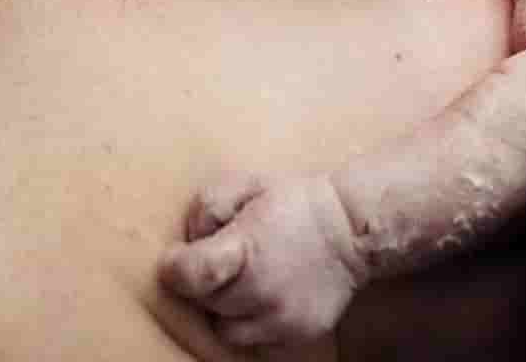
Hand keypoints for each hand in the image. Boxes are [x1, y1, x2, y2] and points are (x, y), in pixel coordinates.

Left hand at [158, 170, 364, 348]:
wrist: (349, 227)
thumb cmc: (293, 200)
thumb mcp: (246, 183)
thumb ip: (208, 207)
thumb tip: (189, 242)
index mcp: (247, 248)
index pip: (193, 274)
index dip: (175, 267)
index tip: (176, 258)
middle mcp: (262, 290)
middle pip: (205, 303)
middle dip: (203, 284)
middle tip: (217, 261)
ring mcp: (281, 319)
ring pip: (226, 331)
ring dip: (225, 308)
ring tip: (241, 281)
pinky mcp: (298, 336)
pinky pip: (256, 342)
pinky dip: (251, 322)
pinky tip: (263, 295)